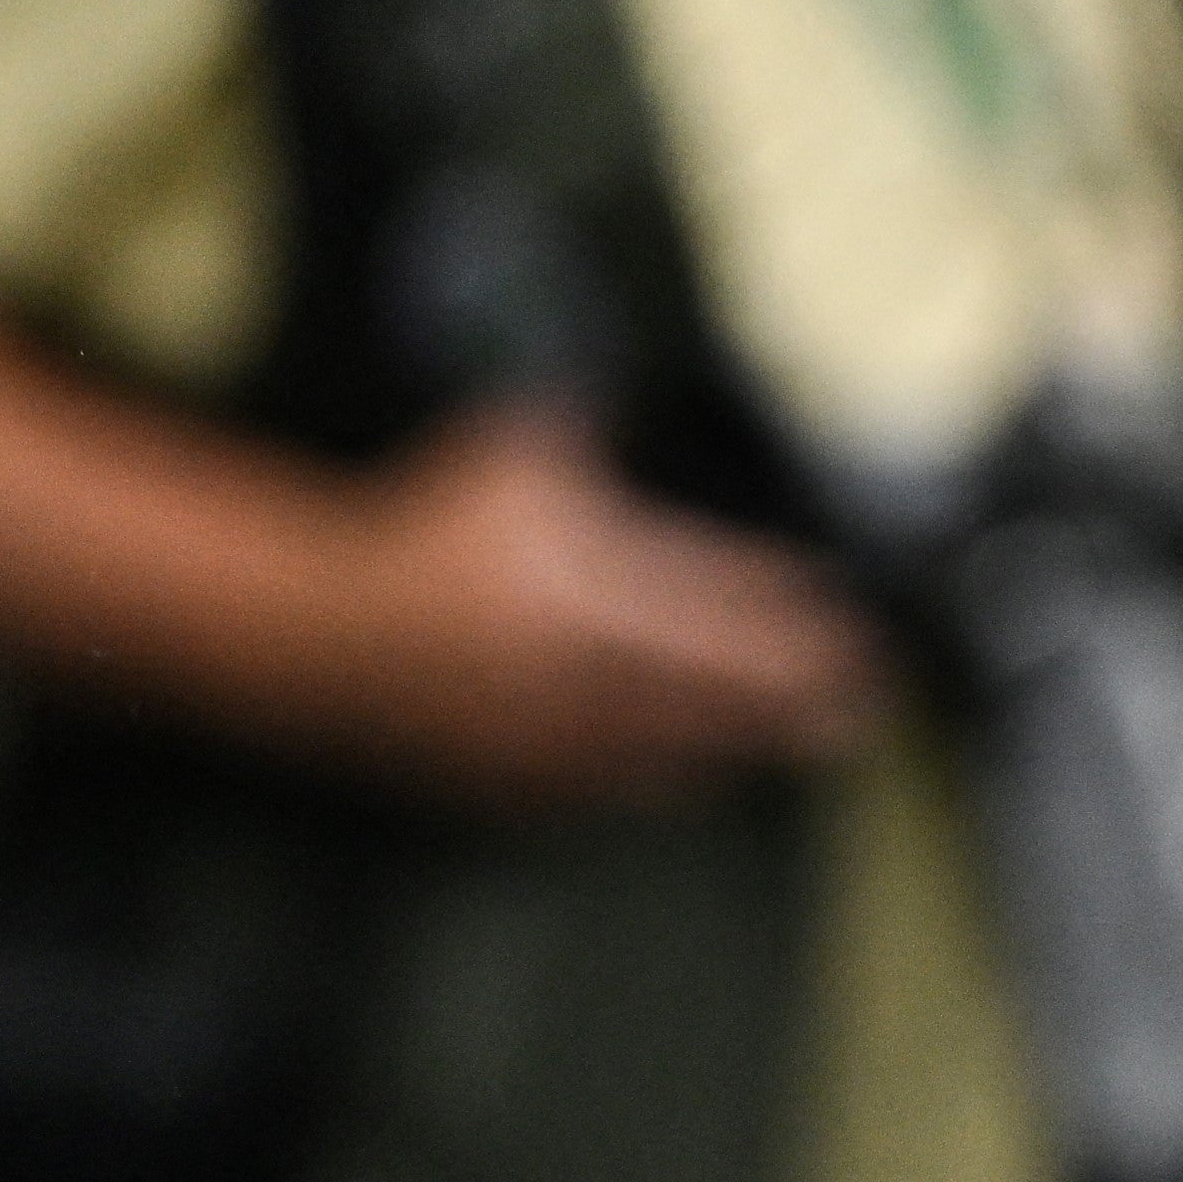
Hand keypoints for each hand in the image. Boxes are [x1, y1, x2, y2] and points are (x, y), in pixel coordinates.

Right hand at [308, 405, 877, 805]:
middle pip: (713, 681)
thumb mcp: (510, 452)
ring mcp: (546, 727)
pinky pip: (607, 785)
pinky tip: (705, 775)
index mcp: (581, 579)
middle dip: (795, 685)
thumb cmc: (421, 523)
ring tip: (817, 738)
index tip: (839, 610)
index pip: (709, 596)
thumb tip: (633, 396)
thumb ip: (588, 433)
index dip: (779, 606)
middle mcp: (576, 663)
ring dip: (750, 739)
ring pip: (673, 741)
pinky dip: (666, 778)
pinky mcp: (511, 775)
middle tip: (866, 688)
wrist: (316, 625)